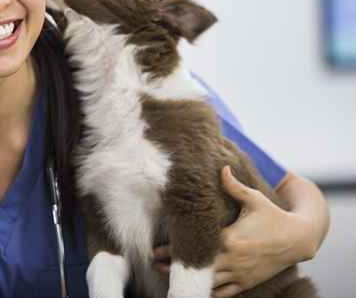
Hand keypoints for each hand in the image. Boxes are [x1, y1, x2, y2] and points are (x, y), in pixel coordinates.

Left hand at [153, 166, 313, 297]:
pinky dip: (209, 293)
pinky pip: (224, 293)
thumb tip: (222, 167)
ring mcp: (239, 274)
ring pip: (208, 283)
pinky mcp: (246, 282)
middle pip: (197, 268)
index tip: (155, 250)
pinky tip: (194, 290)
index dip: (174, 250)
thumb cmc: (274, 215)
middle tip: (154, 262)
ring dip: (188, 280)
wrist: (299, 239)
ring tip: (167, 275)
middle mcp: (233, 260)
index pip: (196, 247)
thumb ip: (234, 186)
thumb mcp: (254, 199)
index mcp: (230, 239)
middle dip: (174, 266)